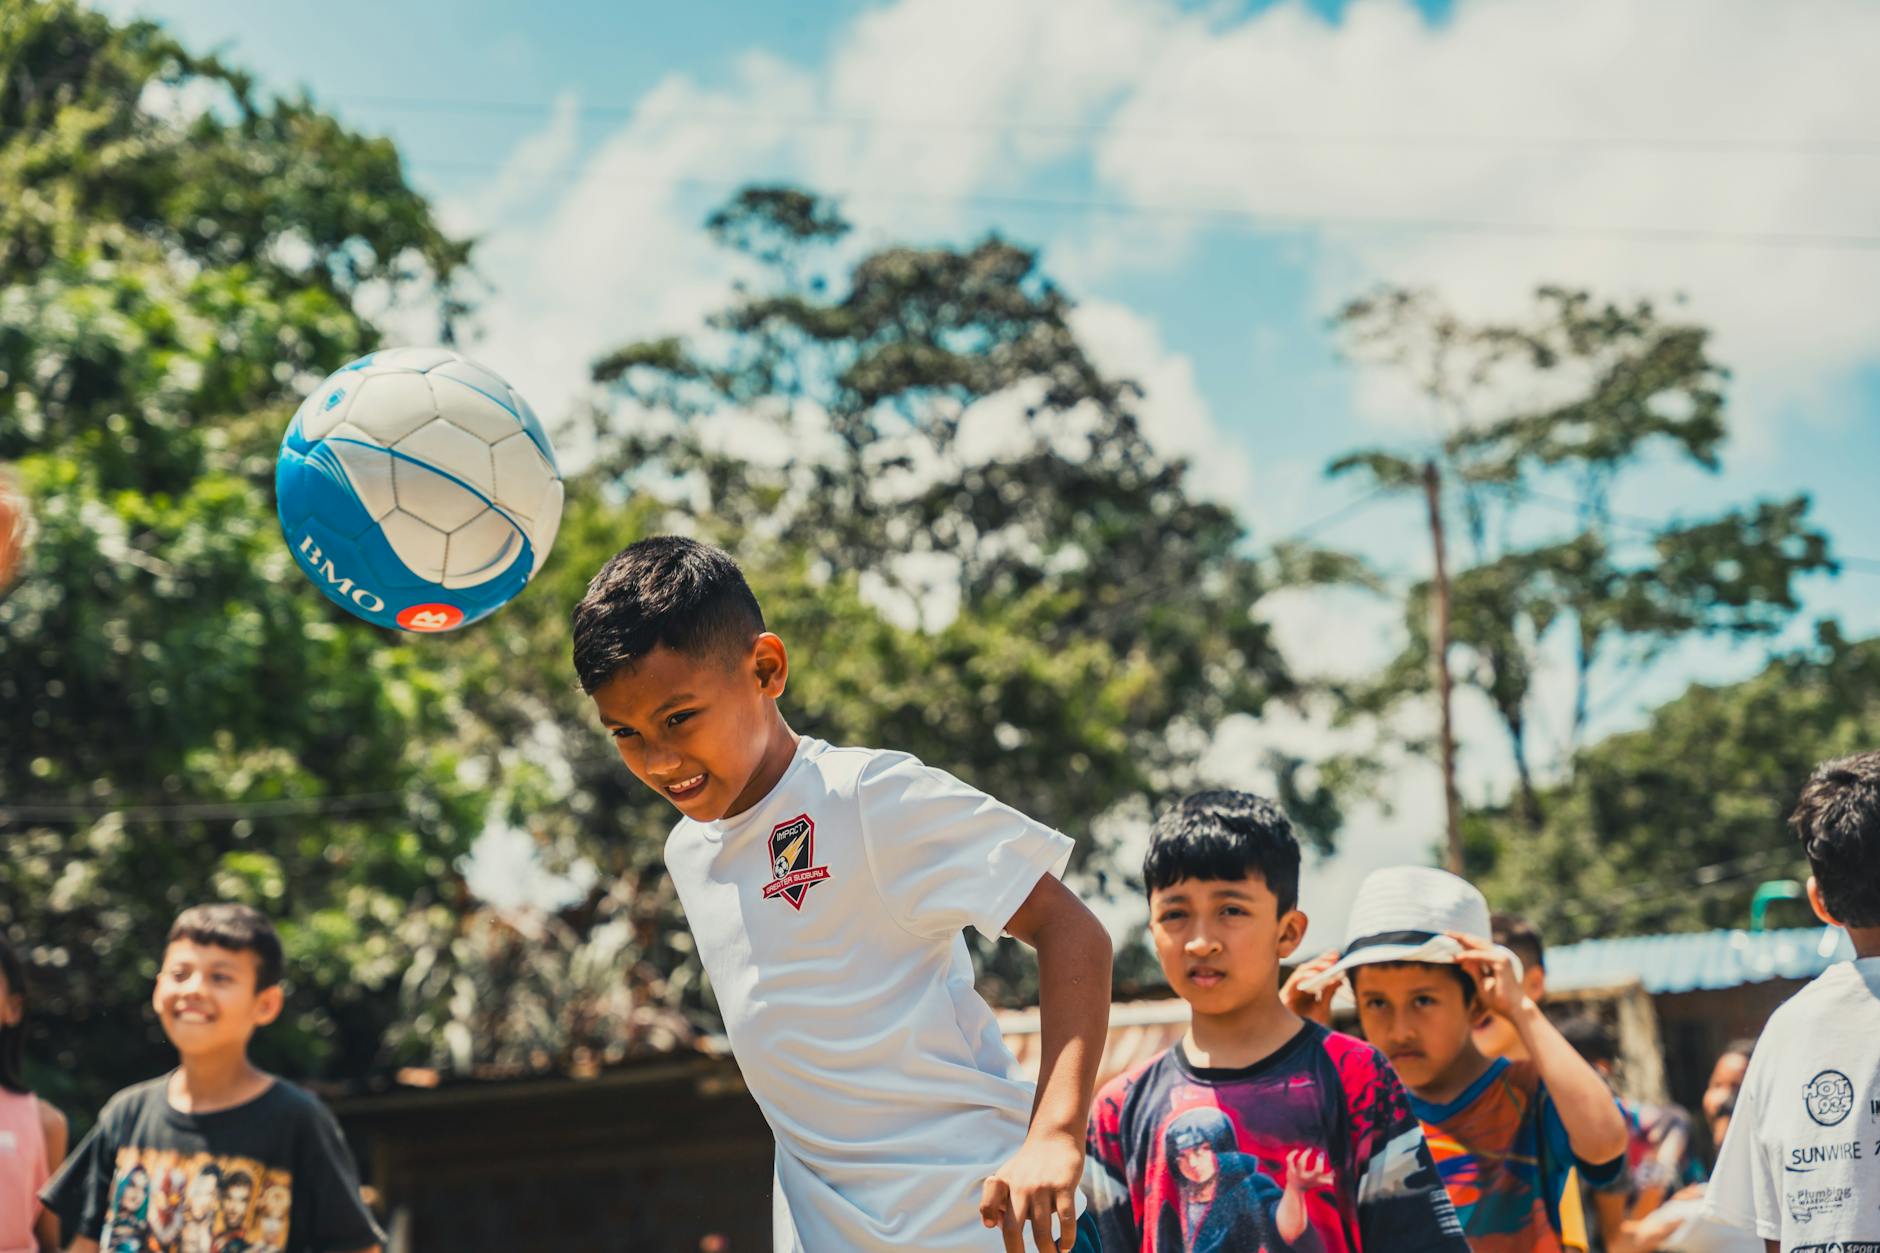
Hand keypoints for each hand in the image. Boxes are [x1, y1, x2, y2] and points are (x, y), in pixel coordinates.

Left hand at [981, 1132, 1082, 1252]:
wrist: (1055, 1136)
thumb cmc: (1030, 1163)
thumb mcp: (1008, 1174)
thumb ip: (998, 1198)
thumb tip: (993, 1225)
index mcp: (1004, 1183)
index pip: (989, 1202)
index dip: (989, 1216)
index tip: (994, 1226)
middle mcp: (1021, 1185)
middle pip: (1013, 1227)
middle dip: (1017, 1252)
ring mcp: (1042, 1186)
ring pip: (1042, 1229)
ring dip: (1046, 1250)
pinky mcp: (1064, 1185)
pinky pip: (1065, 1218)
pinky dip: (1067, 1237)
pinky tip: (1066, 1247)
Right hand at [1280, 953, 1341, 1024]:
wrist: (1298, 1045)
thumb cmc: (1308, 1029)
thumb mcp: (1323, 1008)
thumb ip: (1328, 993)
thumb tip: (1339, 978)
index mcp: (1305, 991)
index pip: (1314, 972)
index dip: (1324, 962)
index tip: (1336, 955)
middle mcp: (1295, 989)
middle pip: (1307, 970)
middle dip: (1321, 961)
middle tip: (1335, 956)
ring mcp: (1288, 992)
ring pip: (1300, 972)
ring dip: (1314, 967)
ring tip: (1329, 964)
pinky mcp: (1283, 996)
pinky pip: (1293, 982)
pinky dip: (1304, 977)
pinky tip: (1316, 976)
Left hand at [1285, 1147, 1334, 1192]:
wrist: (1295, 1189)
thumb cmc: (1310, 1183)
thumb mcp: (1320, 1181)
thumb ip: (1329, 1177)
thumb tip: (1338, 1172)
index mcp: (1315, 1179)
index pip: (1321, 1173)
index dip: (1323, 1164)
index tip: (1323, 1156)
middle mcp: (1307, 1177)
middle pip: (1315, 1171)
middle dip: (1320, 1162)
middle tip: (1321, 1154)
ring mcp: (1298, 1174)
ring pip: (1301, 1163)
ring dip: (1305, 1155)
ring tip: (1309, 1150)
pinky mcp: (1290, 1170)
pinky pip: (1289, 1160)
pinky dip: (1292, 1154)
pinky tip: (1297, 1150)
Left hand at [1446, 932, 1522, 1017]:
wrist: (1513, 1009)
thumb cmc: (1498, 999)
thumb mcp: (1481, 983)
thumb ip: (1473, 970)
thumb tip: (1461, 960)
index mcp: (1496, 959)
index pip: (1478, 946)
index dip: (1463, 941)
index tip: (1448, 936)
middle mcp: (1500, 956)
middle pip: (1478, 942)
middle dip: (1461, 936)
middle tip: (1446, 931)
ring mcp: (1502, 958)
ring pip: (1479, 946)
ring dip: (1463, 942)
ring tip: (1449, 937)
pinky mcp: (1502, 964)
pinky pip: (1481, 956)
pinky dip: (1469, 955)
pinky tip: (1458, 957)